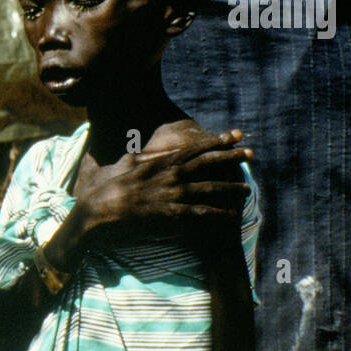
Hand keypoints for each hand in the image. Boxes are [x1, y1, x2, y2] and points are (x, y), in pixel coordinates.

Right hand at [73, 129, 252, 241]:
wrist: (99, 208)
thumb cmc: (107, 185)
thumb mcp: (123, 163)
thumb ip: (139, 156)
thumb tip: (142, 149)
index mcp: (161, 161)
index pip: (195, 148)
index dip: (217, 141)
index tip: (234, 135)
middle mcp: (171, 175)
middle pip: (208, 163)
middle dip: (231, 157)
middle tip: (251, 154)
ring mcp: (171, 194)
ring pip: (208, 188)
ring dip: (230, 188)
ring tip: (247, 189)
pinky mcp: (169, 212)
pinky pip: (199, 213)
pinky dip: (215, 213)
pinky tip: (230, 215)